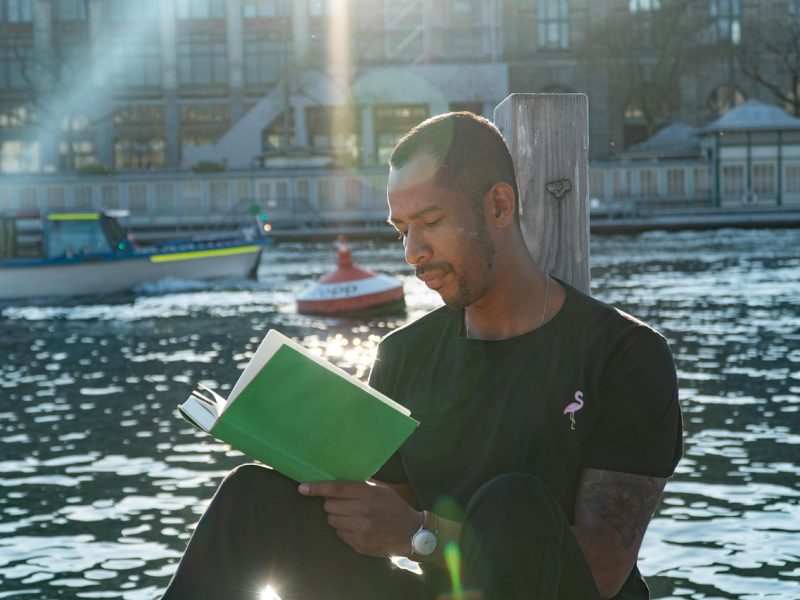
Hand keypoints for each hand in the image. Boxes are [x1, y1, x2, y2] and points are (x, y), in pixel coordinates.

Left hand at [299, 480, 420, 556]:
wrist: (411, 534)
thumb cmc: (394, 507)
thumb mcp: (381, 490)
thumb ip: (361, 485)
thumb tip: (337, 478)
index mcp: (368, 494)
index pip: (337, 489)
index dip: (317, 487)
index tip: (302, 488)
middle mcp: (363, 512)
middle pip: (330, 505)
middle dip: (332, 503)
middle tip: (344, 503)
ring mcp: (360, 530)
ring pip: (332, 520)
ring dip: (337, 516)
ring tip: (351, 515)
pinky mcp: (359, 544)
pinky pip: (339, 533)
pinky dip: (344, 529)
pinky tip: (357, 527)